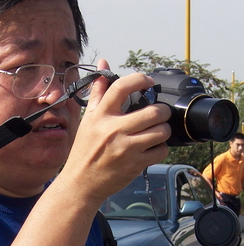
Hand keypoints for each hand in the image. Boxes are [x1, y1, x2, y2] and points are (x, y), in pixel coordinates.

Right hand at [62, 59, 170, 206]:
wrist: (81, 182)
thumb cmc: (84, 150)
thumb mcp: (88, 119)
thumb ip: (99, 91)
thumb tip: (103, 62)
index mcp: (100, 116)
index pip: (122, 87)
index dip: (140, 79)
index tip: (148, 81)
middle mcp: (113, 130)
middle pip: (153, 112)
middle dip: (162, 111)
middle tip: (159, 113)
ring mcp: (126, 148)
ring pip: (161, 132)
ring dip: (163, 130)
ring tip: (156, 132)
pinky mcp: (135, 165)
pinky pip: (161, 151)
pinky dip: (160, 148)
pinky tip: (151, 148)